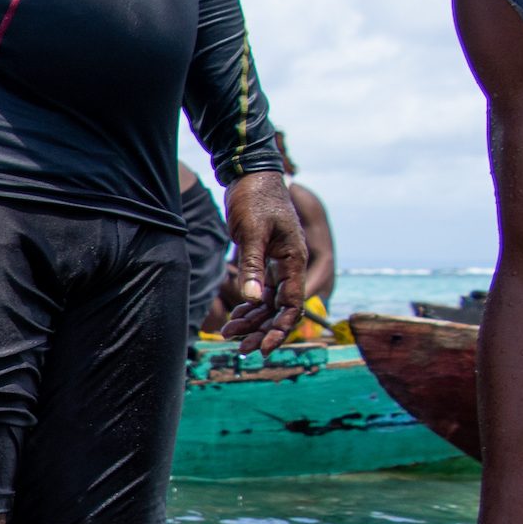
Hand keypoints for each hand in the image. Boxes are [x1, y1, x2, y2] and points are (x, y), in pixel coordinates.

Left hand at [215, 171, 308, 353]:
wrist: (248, 175)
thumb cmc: (254, 198)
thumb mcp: (251, 231)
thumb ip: (253, 265)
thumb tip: (253, 300)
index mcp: (294, 260)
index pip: (293, 304)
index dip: (280, 329)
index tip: (263, 348)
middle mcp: (290, 265)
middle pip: (280, 309)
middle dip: (260, 330)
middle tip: (237, 346)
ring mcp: (278, 263)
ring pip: (269, 302)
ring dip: (251, 320)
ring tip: (228, 334)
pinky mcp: (264, 260)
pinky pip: (261, 290)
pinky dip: (249, 305)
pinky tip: (234, 316)